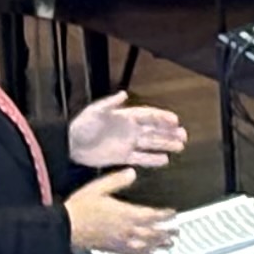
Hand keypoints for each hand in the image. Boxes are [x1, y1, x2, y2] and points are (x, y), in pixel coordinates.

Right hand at [66, 169, 174, 253]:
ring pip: (146, 244)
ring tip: (169, 245)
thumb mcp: (98, 187)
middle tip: (177, 232)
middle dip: (166, 232)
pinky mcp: (112, 249)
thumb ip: (117, 180)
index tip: (173, 213)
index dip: (165, 214)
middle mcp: (127, 229)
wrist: (64, 227)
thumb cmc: (80, 208)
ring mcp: (120, 240)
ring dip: (159, 244)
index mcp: (126, 213)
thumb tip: (132, 172)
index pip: (152, 215)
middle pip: (153, 232)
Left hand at [67, 95, 185, 169]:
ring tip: (180, 146)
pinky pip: (141, 158)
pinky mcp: (122, 156)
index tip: (175, 120)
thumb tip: (123, 93)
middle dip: (170, 132)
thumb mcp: (95, 112)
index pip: (149, 116)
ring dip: (166, 144)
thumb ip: (110, 103)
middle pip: (155, 130)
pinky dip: (153, 159)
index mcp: (125, 117)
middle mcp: (130, 130)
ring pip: (152, 144)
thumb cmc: (81, 126)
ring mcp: (127, 143)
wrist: (69, 145)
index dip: (162, 117)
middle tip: (184, 135)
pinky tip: (164, 160)